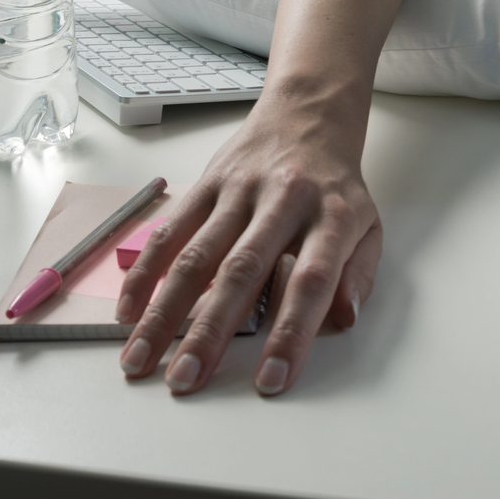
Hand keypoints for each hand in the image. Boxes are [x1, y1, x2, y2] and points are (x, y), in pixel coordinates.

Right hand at [116, 97, 380, 396]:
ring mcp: (241, 190)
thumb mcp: (369, 228)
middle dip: (210, 331)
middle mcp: (284, 201)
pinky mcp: (208, 183)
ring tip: (140, 358)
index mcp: (332, 218)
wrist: (309, 116)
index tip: (268, 382)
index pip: (312, 282)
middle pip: (243, 271)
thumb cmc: (337, 187)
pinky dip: (146, 271)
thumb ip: (358, 276)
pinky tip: (129, 310)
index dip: (291, 333)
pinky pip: (172, 229)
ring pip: (197, 254)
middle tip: (184, 380)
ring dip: (164, 310)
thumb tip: (344, 319)